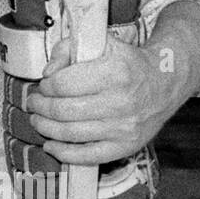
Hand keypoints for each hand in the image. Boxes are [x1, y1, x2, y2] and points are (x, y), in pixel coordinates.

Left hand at [26, 33, 181, 164]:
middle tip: (34, 103)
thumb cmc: (128, 62)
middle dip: (40, 107)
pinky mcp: (126, 146)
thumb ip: (67, 49)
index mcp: (114, 72)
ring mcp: (124, 127)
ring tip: (37, 119)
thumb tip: (47, 74)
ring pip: (70, 133)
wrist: (165, 82)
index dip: (45, 86)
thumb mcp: (101, 43)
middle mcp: (120, 102)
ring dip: (45, 127)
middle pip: (62, 110)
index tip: (44, 85)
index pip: (62, 84)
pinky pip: (88, 156)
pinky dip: (63, 153)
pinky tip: (50, 145)